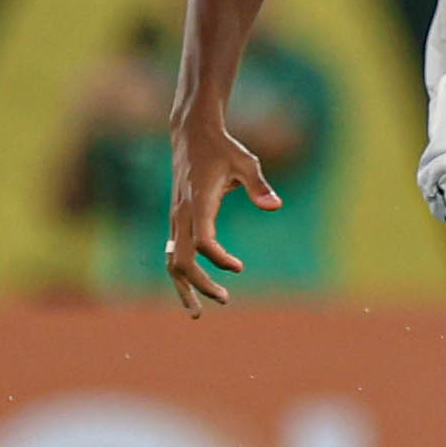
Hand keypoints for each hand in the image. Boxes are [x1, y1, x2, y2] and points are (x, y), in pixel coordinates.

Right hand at [166, 118, 280, 316]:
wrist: (192, 134)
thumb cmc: (223, 148)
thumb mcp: (246, 162)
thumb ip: (259, 185)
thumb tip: (275, 206)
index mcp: (198, 202)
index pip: (201, 242)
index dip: (218, 259)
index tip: (238, 268)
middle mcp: (181, 214)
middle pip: (180, 260)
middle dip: (199, 285)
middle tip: (225, 300)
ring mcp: (175, 218)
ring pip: (170, 261)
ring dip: (185, 287)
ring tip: (198, 311)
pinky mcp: (176, 219)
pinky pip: (172, 253)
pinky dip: (181, 274)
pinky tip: (193, 289)